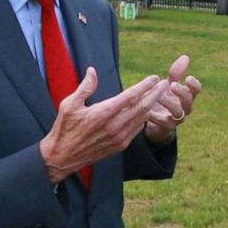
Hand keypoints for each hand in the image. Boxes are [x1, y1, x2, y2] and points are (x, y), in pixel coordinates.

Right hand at [40, 68, 168, 181]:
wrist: (62, 157)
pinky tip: (147, 111)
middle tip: (165, 84)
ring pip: (142, 119)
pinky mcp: (119, 146)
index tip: (154, 78)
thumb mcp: (69, 104)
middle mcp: (114, 126)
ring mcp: (118, 137)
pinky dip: (144, 119)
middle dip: (156, 94)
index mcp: (103, 113)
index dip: (144, 86)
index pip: (130, 97)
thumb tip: (93, 71)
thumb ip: (85, 87)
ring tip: (160, 95)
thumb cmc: (64, 128)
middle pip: (142, 107)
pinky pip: (137, 130)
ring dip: (153, 106)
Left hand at [145, 55, 201, 143]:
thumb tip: (186, 57)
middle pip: (189, 101)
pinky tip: (148, 109)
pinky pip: (164, 123)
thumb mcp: (169, 85)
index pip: (196, 90)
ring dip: (169, 103)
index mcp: (186, 95)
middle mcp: (184, 108)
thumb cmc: (164, 99)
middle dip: (181, 93)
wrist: (154, 122)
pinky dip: (156, 115)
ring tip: (158, 96)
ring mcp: (176, 119)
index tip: (188, 78)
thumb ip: (176, 73)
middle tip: (172, 85)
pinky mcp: (166, 128)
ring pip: (178, 113)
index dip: (194, 84)